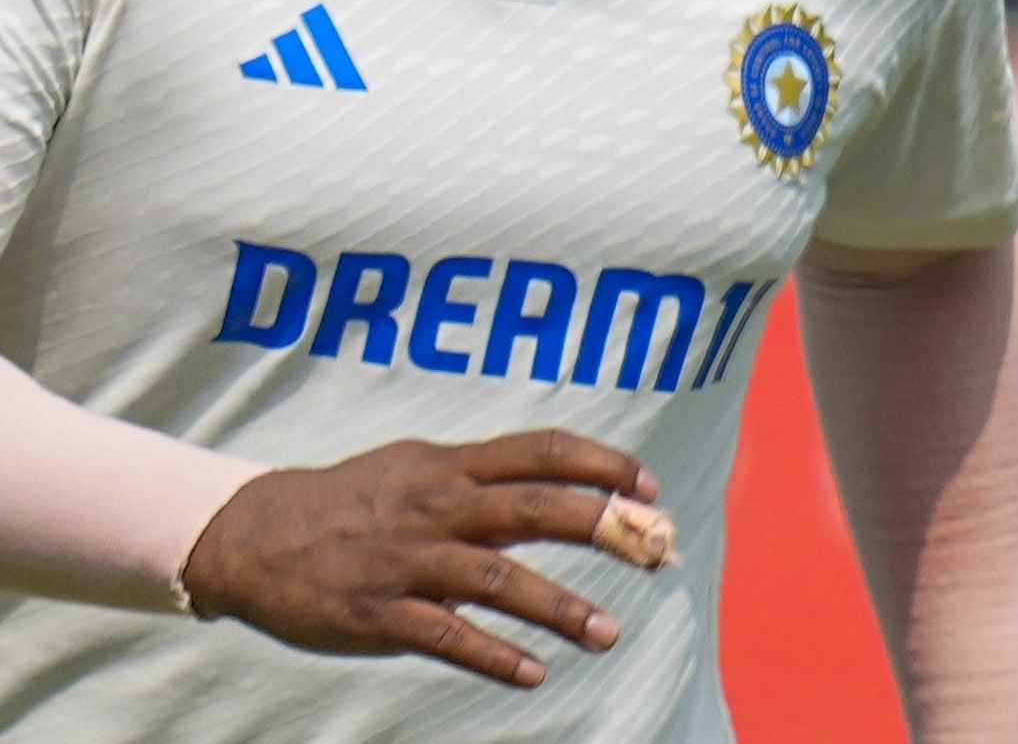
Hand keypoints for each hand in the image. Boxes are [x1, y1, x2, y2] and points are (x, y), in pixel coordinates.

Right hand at [177, 431, 674, 688]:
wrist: (253, 534)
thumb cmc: (355, 499)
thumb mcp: (418, 470)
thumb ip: (487, 482)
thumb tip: (567, 490)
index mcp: (451, 468)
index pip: (542, 451)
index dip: (602, 465)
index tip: (650, 487)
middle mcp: (436, 508)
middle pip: (533, 508)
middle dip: (601, 526)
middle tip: (656, 551)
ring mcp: (407, 562)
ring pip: (498, 580)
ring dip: (560, 608)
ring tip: (609, 633)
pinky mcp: (378, 613)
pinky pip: (445, 636)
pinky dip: (493, 656)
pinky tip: (533, 673)